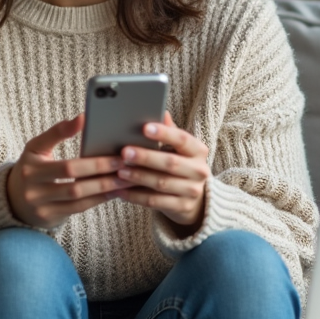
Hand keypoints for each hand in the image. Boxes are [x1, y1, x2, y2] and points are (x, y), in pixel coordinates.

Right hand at [7, 114, 133, 228]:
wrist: (13, 200)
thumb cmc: (32, 168)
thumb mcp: (36, 148)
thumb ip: (58, 132)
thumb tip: (83, 117)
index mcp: (31, 164)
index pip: (59, 156)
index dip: (77, 144)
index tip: (104, 141)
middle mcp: (32, 185)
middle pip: (72, 175)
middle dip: (100, 168)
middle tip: (122, 161)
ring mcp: (40, 204)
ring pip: (77, 194)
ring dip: (103, 186)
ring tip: (123, 177)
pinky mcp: (49, 217)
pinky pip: (78, 208)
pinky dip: (98, 199)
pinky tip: (113, 191)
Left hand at [115, 112, 210, 233]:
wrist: (195, 199)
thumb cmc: (181, 165)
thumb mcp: (179, 149)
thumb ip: (170, 131)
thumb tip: (161, 111)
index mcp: (199, 151)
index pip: (182, 139)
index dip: (164, 133)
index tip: (145, 128)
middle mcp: (200, 170)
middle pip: (170, 163)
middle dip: (146, 157)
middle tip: (124, 152)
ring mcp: (192, 191)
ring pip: (161, 183)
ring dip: (138, 176)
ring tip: (119, 171)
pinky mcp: (182, 207)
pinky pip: (155, 201)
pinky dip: (136, 196)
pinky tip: (120, 190)